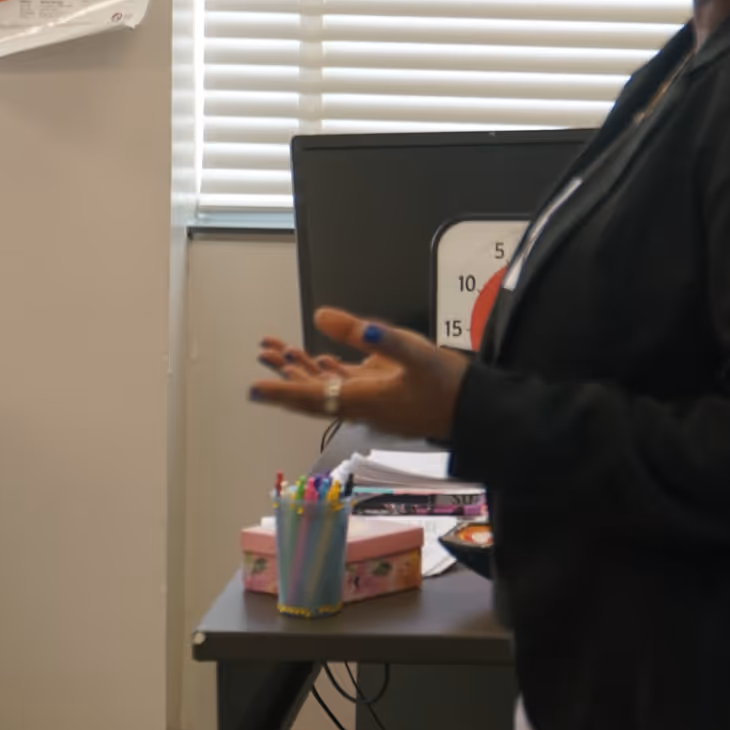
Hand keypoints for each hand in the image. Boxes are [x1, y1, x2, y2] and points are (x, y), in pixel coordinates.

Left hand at [250, 305, 468, 443]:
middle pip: (311, 393)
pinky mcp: (382, 395)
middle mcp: (360, 404)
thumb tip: (322, 317)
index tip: (252, 389)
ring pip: (325, 389)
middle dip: (283, 375)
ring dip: (301, 370)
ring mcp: (370, 401)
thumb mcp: (411, 351)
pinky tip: (318, 358)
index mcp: (363, 399)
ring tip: (278, 350)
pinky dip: (327, 372)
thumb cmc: (449, 387)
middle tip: (263, 350)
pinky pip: (345, 386)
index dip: (279, 392)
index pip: (311, 396)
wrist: (476, 412)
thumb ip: (369, 334)